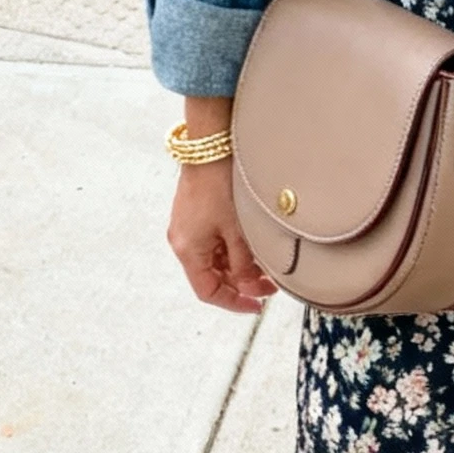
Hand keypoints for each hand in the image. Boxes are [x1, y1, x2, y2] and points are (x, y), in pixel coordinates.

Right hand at [168, 160, 276, 313]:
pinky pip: (213, 242)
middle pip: (212, 276)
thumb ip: (244, 265)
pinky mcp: (194, 213)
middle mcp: (182, 240)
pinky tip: (252, 245)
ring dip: (238, 266)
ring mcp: (187, 226)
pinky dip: (232, 249)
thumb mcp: (239, 232)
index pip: (208, 292)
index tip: (257, 307)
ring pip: (214, 259)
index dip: (234, 303)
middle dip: (242, 283)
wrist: (211, 145)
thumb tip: (251, 286)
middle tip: (271, 284)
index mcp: (188, 249)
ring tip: (265, 263)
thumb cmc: (221, 184)